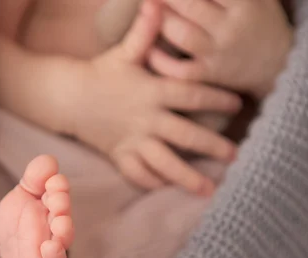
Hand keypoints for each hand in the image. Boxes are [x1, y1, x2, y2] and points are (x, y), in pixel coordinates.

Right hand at [72, 0, 241, 193]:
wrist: (68, 97)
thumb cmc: (101, 73)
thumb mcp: (123, 52)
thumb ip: (144, 31)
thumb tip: (156, 2)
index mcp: (152, 91)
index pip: (191, 95)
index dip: (218, 98)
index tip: (239, 104)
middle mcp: (146, 119)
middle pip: (185, 135)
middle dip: (212, 146)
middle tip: (235, 155)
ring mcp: (132, 140)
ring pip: (164, 162)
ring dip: (187, 177)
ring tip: (209, 190)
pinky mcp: (119, 155)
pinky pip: (139, 174)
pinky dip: (154, 183)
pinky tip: (170, 188)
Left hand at [151, 0, 293, 98]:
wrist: (279, 65)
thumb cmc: (260, 22)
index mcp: (245, 4)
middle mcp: (231, 28)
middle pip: (189, 5)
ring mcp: (218, 53)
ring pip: (180, 34)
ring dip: (160, 20)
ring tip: (151, 11)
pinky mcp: (208, 75)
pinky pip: (178, 69)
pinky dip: (160, 59)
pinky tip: (149, 46)